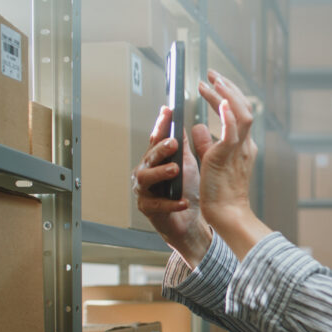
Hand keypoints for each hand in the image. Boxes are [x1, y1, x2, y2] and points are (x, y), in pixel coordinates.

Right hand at [133, 106, 210, 265]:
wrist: (188, 221)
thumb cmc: (186, 191)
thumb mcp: (186, 165)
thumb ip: (182, 147)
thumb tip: (182, 124)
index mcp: (155, 160)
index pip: (156, 138)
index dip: (161, 125)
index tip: (168, 111)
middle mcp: (145, 172)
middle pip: (149, 156)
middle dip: (160, 149)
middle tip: (172, 143)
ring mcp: (144, 191)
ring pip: (146, 178)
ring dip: (160, 173)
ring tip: (174, 170)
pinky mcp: (148, 209)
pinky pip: (158, 205)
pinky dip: (171, 203)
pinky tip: (183, 202)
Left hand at [192, 70, 270, 255]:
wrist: (227, 214)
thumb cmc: (219, 193)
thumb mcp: (211, 161)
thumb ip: (206, 143)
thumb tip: (197, 125)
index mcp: (243, 145)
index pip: (239, 112)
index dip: (228, 94)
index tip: (213, 82)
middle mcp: (245, 144)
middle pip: (244, 107)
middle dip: (228, 87)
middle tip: (211, 73)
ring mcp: (239, 150)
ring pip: (241, 114)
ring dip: (226, 94)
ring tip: (211, 81)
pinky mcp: (228, 157)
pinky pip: (232, 132)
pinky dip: (228, 115)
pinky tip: (221, 102)